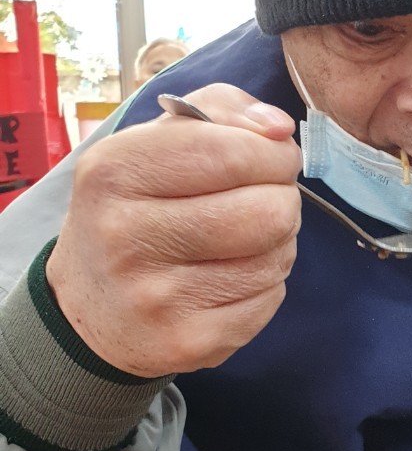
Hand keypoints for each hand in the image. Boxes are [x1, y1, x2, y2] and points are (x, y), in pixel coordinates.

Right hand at [46, 83, 302, 377]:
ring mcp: (155, 297)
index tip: (273, 157)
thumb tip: (279, 129)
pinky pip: (271, 299)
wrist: (91, 303)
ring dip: (279, 241)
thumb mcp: (158, 139)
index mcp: (114, 171)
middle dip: (282, 198)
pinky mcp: (187, 341)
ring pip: (277, 256)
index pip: (232, 152)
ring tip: (245, 237)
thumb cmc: (138, 204)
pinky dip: (267, 283)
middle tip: (262, 198)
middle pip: (267, 211)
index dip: (274, 153)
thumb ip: (222, 109)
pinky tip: (233, 277)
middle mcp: (126, 235)